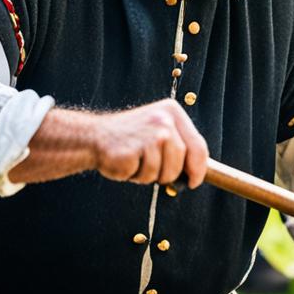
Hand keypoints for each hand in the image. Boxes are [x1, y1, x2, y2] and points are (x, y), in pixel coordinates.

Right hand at [92, 99, 208, 186]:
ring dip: (149, 175)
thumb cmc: (131, 140)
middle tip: (152, 169)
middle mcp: (163, 120)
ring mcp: (148, 134)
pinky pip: (144, 175)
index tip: (194, 181)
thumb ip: (179, 147)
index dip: (199, 169)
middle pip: (182, 162)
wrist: (94, 137)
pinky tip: (125, 162)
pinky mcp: (132, 149)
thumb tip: (199, 173)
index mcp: (172, 112)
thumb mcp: (159, 133)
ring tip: (136, 162)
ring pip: (164, 172)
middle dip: (170, 174)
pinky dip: (135, 175)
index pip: (198, 146)